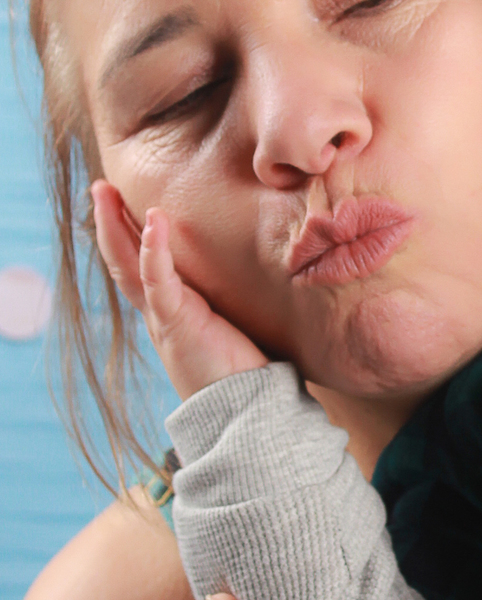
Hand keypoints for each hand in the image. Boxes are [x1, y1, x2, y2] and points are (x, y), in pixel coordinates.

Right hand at [92, 182, 266, 399]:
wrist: (248, 412)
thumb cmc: (248, 373)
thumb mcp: (236, 326)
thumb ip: (234, 303)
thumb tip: (264, 277)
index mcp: (172, 311)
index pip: (141, 266)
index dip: (129, 235)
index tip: (124, 202)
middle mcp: (160, 313)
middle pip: (124, 260)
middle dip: (109, 222)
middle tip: (99, 187)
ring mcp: (164, 318)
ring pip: (129, 265)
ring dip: (116, 226)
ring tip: (105, 192)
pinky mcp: (176, 324)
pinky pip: (158, 282)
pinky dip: (154, 250)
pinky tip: (153, 220)